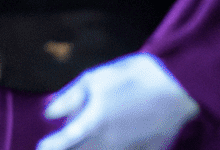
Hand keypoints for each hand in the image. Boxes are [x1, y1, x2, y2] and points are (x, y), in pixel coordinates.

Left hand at [38, 52, 199, 149]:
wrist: (177, 87)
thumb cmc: (136, 76)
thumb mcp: (100, 76)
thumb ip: (71, 95)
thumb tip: (49, 111)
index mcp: (91, 124)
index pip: (61, 144)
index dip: (49, 146)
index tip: (42, 145)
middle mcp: (104, 144)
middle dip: (68, 149)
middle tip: (64, 143)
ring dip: (88, 148)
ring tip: (89, 136)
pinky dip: (111, 149)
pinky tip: (111, 141)